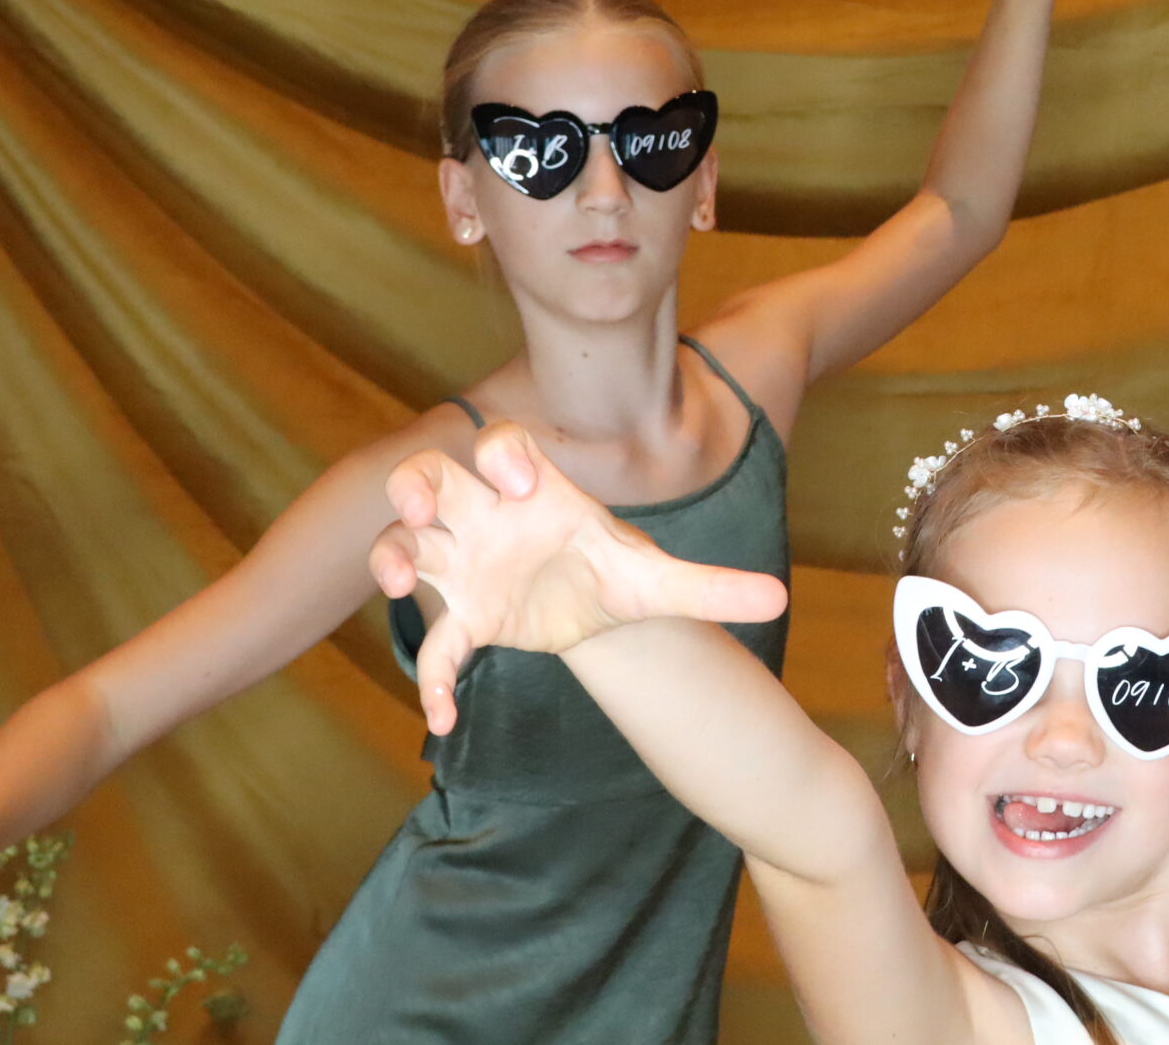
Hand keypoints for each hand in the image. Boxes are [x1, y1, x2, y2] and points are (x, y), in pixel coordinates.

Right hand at [370, 423, 789, 734]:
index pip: (505, 448)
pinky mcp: (464, 619)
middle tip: (418, 508)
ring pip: (405, 542)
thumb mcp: (659, 579)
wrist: (593, 609)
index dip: (505, 457)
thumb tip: (779, 598)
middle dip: (414, 484)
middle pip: (430, 475)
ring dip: (389, 555)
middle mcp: (489, 517)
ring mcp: (465, 564)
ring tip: (395, 584)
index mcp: (538, 493)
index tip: (524, 486)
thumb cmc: (615, 571)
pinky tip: (446, 719)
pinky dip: (434, 680)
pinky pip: (436, 646)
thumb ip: (711, 585)